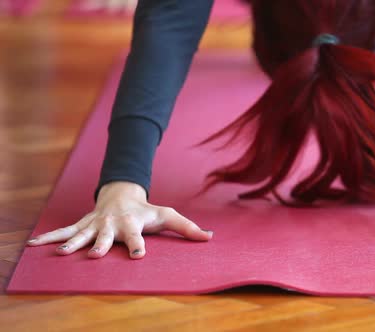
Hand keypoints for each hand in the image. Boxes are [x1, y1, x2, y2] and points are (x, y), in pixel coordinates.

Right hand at [26, 181, 212, 258]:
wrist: (121, 194)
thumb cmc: (146, 210)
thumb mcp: (168, 215)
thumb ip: (188, 228)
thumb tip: (211, 237)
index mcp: (132, 223)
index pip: (136, 236)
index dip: (138, 245)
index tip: (138, 255)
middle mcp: (112, 224)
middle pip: (106, 236)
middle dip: (100, 245)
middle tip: (96, 255)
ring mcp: (95, 224)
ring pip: (82, 234)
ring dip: (71, 243)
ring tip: (62, 254)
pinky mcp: (82, 225)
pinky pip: (63, 231)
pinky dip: (48, 238)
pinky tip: (32, 245)